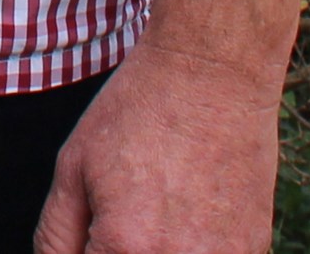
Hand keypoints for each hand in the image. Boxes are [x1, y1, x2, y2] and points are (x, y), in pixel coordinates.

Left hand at [33, 43, 282, 253]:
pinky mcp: (253, 250)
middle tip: (125, 222)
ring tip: (158, 214)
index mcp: (124, 247)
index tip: (95, 240)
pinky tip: (189, 216)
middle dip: (118, 252)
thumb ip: (56, 238)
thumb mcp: (73, 167)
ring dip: (155, 251)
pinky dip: (195, 249)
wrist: (212, 74)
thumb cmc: (139, 111)